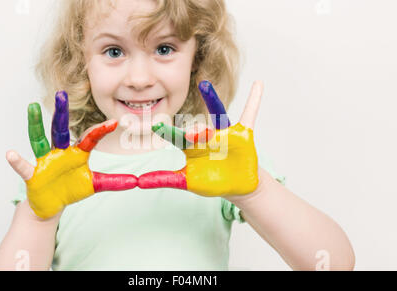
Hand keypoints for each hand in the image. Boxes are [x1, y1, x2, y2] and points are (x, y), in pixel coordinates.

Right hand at [6, 91, 137, 218]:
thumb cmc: (71, 189)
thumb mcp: (94, 185)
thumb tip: (136, 181)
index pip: (90, 138)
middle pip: (60, 129)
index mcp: (77, 153)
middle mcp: (60, 151)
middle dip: (61, 112)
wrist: (51, 205)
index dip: (101, 130)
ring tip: (32, 107)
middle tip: (61, 93)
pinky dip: (18, 161)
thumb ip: (113, 182)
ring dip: (35, 124)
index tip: (116, 122)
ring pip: (39, 139)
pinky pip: (24, 167)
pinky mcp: (33, 174)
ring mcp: (45, 161)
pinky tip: (11, 154)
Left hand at [138, 80, 262, 197]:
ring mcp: (225, 134)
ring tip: (205, 86)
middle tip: (192, 135)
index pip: (177, 137)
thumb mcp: (187, 181)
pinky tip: (258, 85)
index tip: (156, 124)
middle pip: (198, 129)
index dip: (168, 131)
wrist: (238, 186)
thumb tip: (138, 182)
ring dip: (212, 102)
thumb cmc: (212, 182)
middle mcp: (206, 136)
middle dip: (196, 133)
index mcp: (191, 147)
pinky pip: (249, 114)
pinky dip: (254, 101)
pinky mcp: (243, 135)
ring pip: (218, 115)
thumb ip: (165, 179)